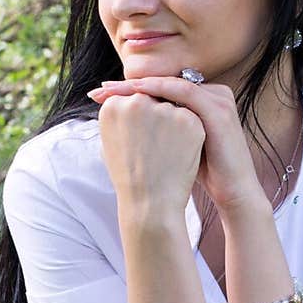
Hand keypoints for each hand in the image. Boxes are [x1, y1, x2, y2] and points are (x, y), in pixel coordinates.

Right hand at [87, 86, 205, 213]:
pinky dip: (188, 134)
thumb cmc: (129, 176)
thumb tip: (125, 97)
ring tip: (163, 153)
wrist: (150, 204)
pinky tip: (178, 153)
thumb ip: (119, 116)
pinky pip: (191, 118)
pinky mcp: (188, 120)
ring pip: (173, 106)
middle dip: (155, 118)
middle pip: (153, 98)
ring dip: (172, 125)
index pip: (132, 97)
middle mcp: (136, 102)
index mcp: (113, 106)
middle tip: (153, 147)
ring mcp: (164, 109)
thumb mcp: (111, 142)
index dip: (140, 118)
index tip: (141, 137)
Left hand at [88, 77, 266, 214]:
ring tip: (110, 91)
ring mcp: (217, 98)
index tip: (101, 96)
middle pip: (163, 82)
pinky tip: (135, 95)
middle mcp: (211, 93)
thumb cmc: (201, 173)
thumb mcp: (175, 145)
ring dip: (137, 86)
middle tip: (100, 89)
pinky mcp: (218, 109)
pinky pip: (183, 91)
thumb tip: (122, 126)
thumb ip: (157, 130)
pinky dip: (157, 90)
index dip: (130, 91)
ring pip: (170, 83)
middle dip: (128, 86)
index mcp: (200, 100)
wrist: (233, 193)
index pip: (160, 88)